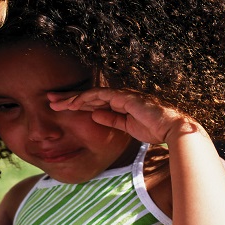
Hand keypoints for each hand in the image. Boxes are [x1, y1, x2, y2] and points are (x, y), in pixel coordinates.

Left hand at [48, 88, 200, 144]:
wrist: (173, 131)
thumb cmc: (155, 130)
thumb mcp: (127, 127)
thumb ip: (111, 120)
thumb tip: (95, 115)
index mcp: (120, 103)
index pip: (94, 102)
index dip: (77, 104)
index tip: (61, 107)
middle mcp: (120, 96)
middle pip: (89, 95)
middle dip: (69, 97)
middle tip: (50, 99)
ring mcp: (123, 95)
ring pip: (92, 94)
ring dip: (73, 98)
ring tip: (55, 101)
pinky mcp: (126, 98)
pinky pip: (102, 96)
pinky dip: (87, 99)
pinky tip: (74, 103)